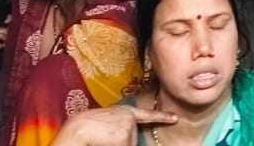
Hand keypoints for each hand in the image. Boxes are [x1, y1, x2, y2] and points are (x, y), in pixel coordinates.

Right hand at [51, 105, 178, 145]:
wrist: (78, 129)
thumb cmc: (86, 128)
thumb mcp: (108, 125)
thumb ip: (122, 128)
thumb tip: (130, 138)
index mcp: (124, 111)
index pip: (147, 115)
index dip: (162, 117)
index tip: (176, 118)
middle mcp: (130, 116)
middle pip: (133, 141)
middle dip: (122, 144)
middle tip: (105, 139)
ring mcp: (129, 125)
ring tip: (103, 139)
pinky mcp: (126, 136)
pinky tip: (106, 142)